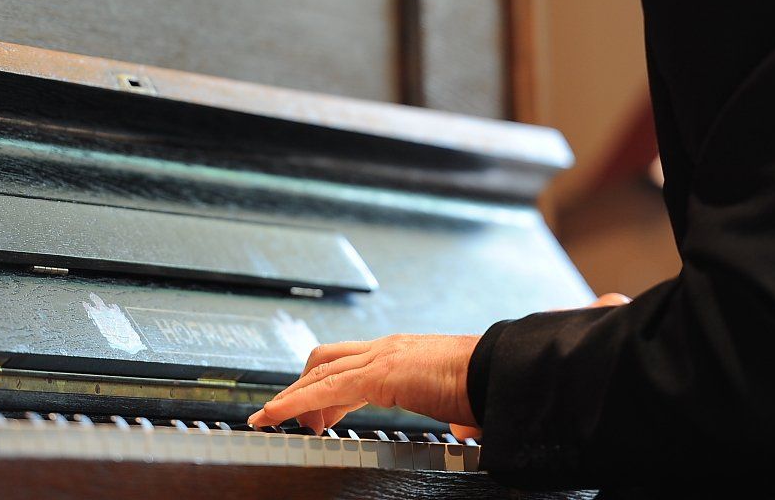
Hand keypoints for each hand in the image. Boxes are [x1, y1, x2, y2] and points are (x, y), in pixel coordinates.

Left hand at [247, 295, 630, 436]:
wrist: (504, 372)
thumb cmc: (490, 385)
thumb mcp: (465, 402)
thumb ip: (458, 413)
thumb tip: (464, 426)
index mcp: (405, 354)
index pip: (353, 364)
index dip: (328, 387)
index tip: (317, 413)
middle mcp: (388, 348)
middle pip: (328, 359)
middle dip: (303, 387)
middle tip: (290, 418)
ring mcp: (383, 356)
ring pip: (320, 370)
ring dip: (292, 395)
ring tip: (270, 419)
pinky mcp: (381, 373)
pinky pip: (325, 388)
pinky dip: (294, 402)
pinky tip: (277, 417)